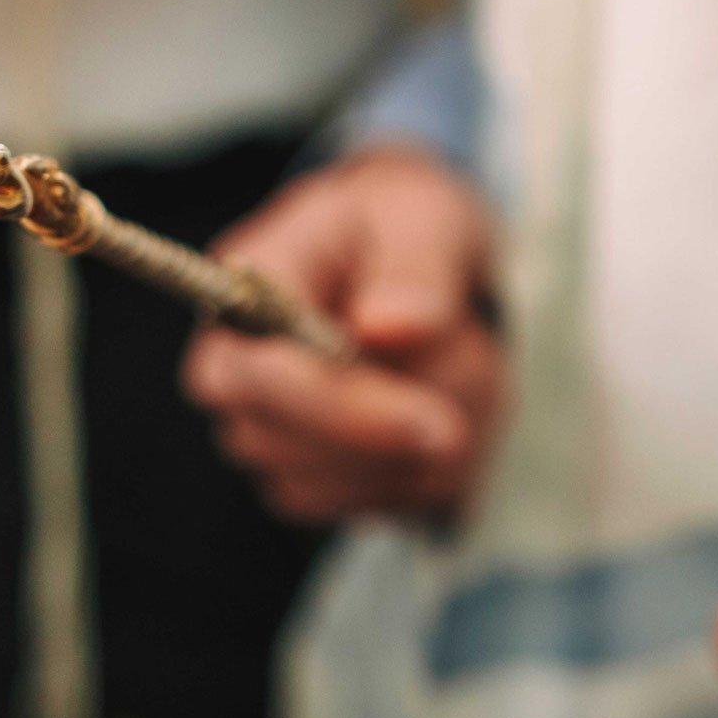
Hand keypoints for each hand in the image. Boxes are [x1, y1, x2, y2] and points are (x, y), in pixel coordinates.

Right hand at [181, 145, 505, 524]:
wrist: (411, 259)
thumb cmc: (399, 226)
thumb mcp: (421, 214)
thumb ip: (411, 266)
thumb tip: (388, 329)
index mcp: (239, 301)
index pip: (261, 381)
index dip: (347, 411)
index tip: (442, 424)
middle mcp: (238, 382)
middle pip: (300, 451)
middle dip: (405, 421)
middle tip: (479, 355)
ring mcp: (270, 439)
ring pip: (351, 484)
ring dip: (432, 439)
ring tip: (466, 359)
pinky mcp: (315, 481)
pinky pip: (381, 503)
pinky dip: (435, 467)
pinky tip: (451, 404)